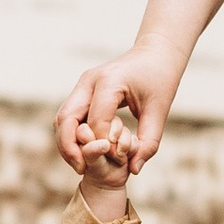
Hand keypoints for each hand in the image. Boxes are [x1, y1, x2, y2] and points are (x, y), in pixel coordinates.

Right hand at [57, 44, 177, 178]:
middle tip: (81, 169)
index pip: (95, 121)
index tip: (115, 161)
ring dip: (67, 142)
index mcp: (109, 81)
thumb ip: (149, 141)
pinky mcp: (83, 89)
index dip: (102, 145)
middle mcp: (89, 80)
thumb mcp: (160, 110)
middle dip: (69, 147)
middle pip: (66, 118)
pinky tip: (84, 151)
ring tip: (80, 164)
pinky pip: (69, 115)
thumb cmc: (160, 79)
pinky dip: (72, 134)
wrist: (155, 54)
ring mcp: (83, 83)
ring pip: (62, 117)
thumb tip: (135, 169)